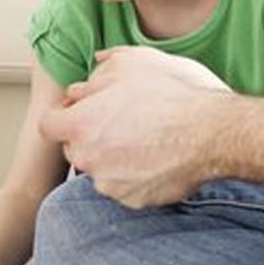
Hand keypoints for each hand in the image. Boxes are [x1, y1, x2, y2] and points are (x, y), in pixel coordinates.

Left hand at [39, 46, 228, 206]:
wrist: (214, 133)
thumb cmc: (174, 94)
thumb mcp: (133, 63)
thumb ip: (100, 70)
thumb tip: (87, 77)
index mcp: (81, 124)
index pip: (49, 125)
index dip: (64, 115)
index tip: (81, 110)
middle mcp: (89, 158)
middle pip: (74, 148)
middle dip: (89, 136)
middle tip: (120, 121)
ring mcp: (110, 183)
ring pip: (100, 168)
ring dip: (113, 156)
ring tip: (144, 138)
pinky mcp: (133, 200)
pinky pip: (124, 187)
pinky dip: (134, 175)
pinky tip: (156, 157)